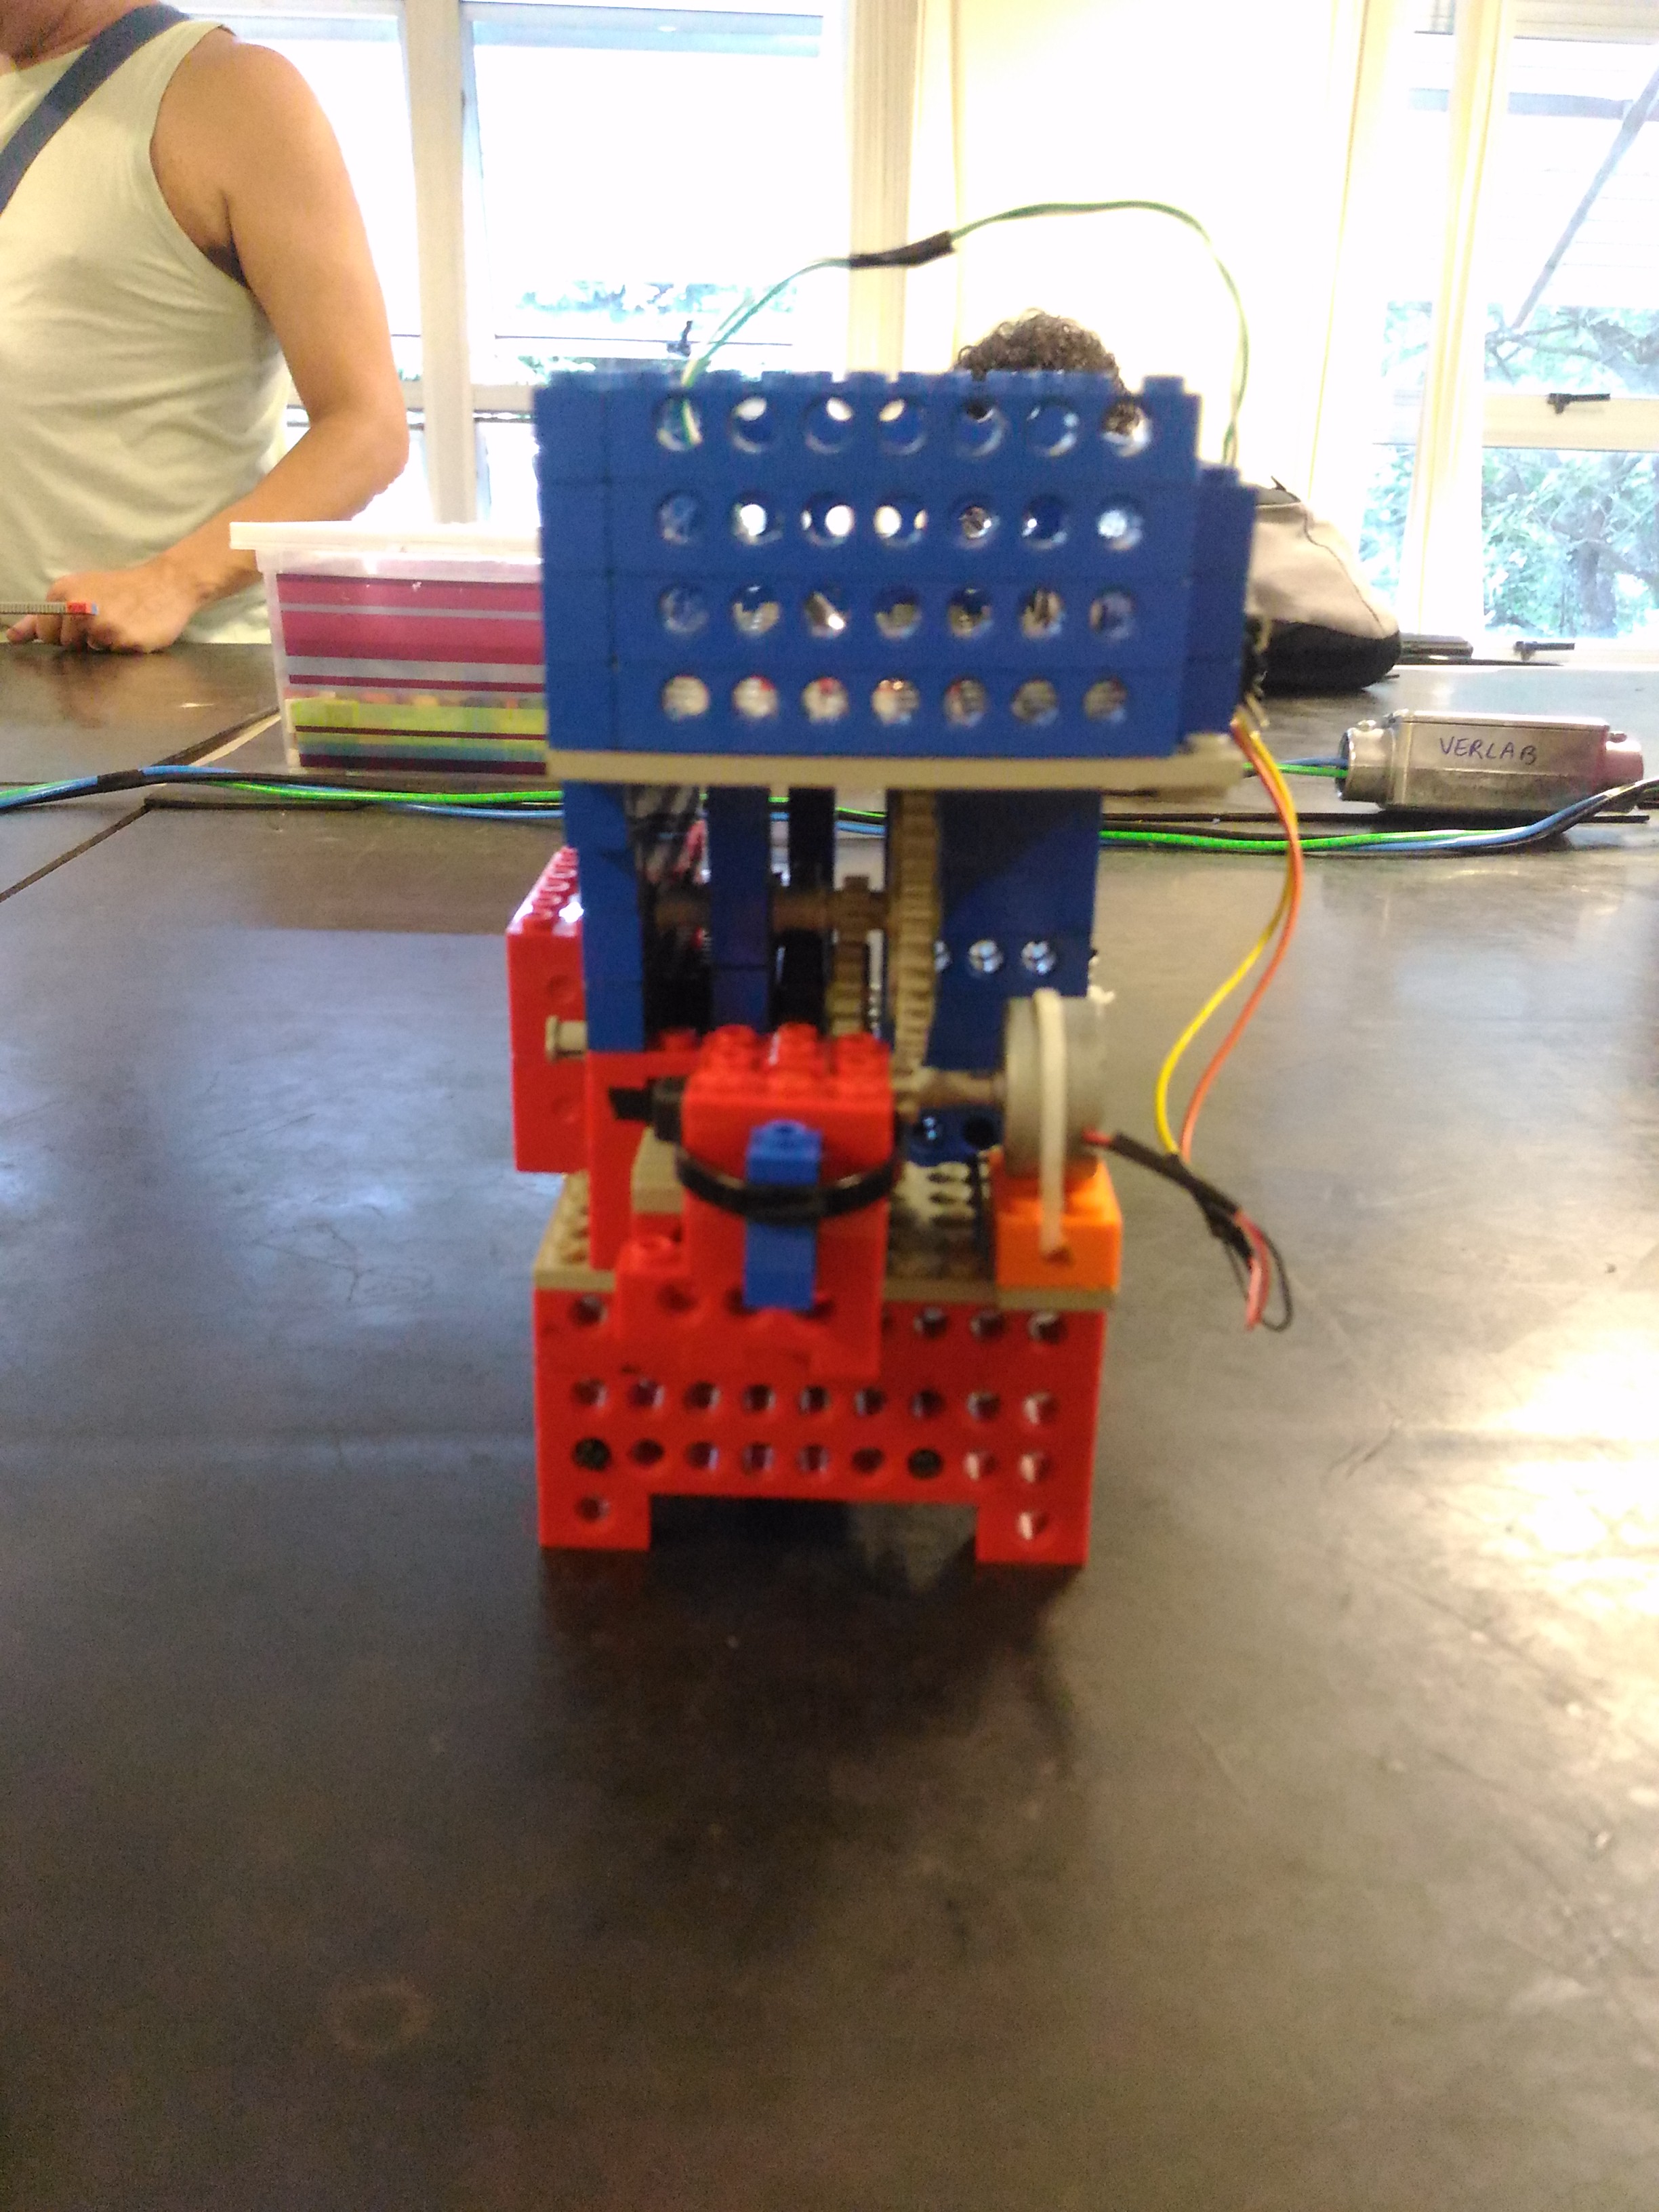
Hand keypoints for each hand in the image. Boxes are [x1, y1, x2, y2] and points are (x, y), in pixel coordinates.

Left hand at [6, 559, 204, 651]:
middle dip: (85, 641)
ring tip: (122, 625)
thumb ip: (42, 616)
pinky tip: (136, 631)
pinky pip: (117, 657)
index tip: (81, 623)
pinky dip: (126, 648)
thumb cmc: (121, 589)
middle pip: (68, 646)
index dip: (63, 634)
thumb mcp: (78, 591)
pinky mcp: (126, 641)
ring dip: (107, 645)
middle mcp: (79, 608)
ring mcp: (103, 626)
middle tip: (107, 621)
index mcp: (64, 593)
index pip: (47, 633)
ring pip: (93, 653)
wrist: (166, 583)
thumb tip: (11, 637)